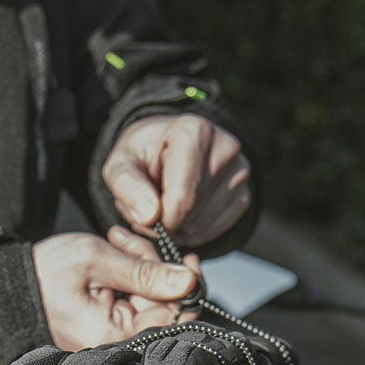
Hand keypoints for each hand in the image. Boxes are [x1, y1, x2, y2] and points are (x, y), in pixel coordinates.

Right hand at [32, 233, 196, 350]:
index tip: (187, 258)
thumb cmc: (45, 273)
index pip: (175, 318)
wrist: (7, 290)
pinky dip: (131, 276)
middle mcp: (119, 346)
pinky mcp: (110, 328)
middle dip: (155, 267)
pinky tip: (115, 253)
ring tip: (115, 240)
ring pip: (152, 299)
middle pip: (165, 306)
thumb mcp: (97, 260)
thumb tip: (190, 281)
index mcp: (116, 337)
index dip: (186, 286)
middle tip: (128, 239)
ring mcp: (114, 339)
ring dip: (142, 265)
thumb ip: (146, 272)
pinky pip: (136, 302)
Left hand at [103, 114, 250, 246]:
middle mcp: (225, 147)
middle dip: (166, 224)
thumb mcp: (120, 165)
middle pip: (193, 213)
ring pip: (204, 225)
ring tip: (165, 209)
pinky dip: (195, 232)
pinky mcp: (244, 193)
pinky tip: (182, 215)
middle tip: (150, 211)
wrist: (166, 150)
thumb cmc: (142, 156)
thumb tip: (150, 217)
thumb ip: (127, 187)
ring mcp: (240, 171)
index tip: (143, 216)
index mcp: (194, 132)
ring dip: (179, 230)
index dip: (158, 220)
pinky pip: (218, 229)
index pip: (181, 198)